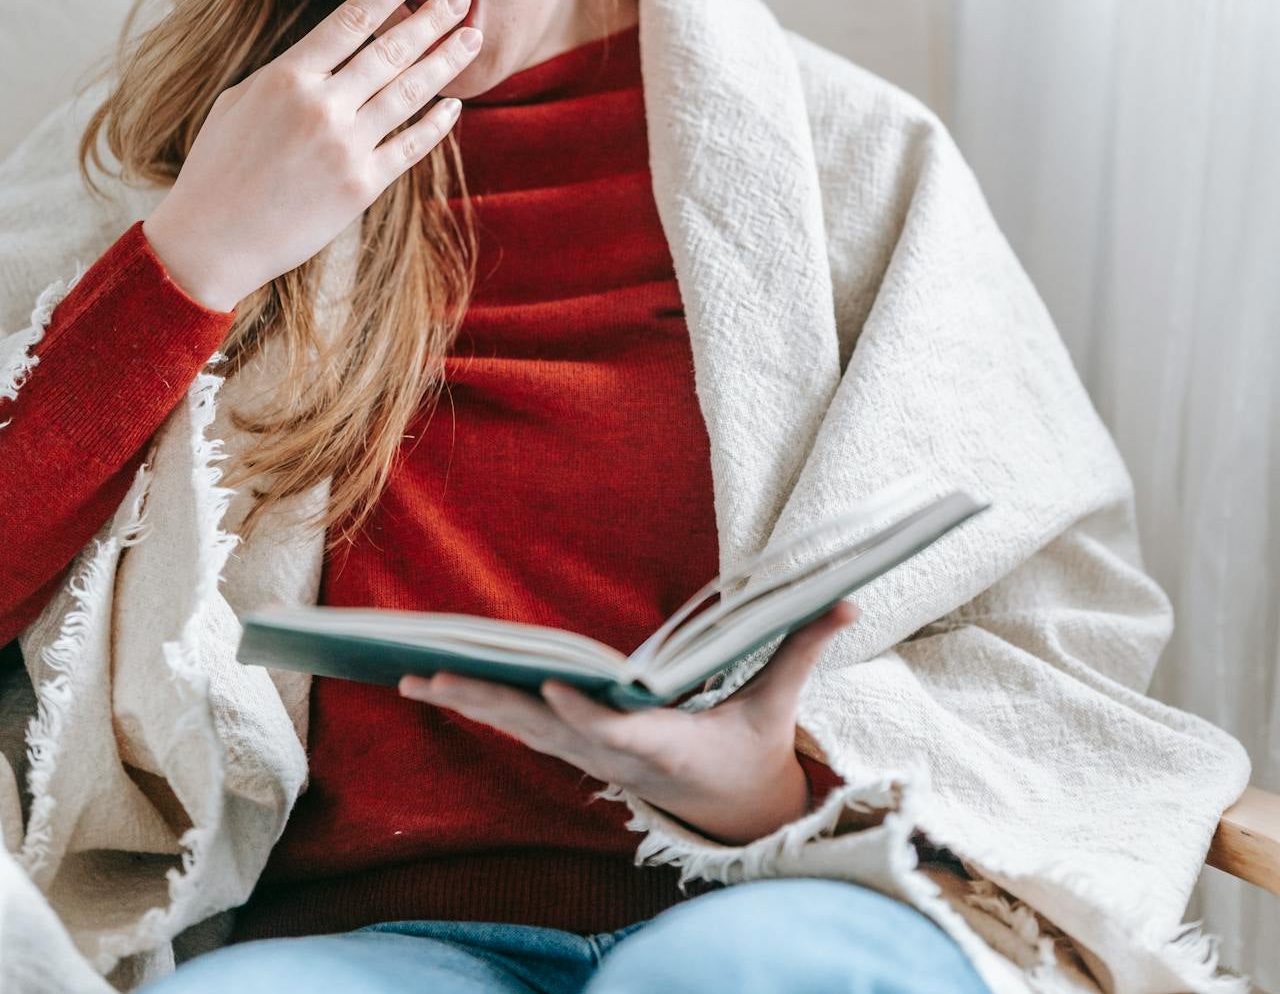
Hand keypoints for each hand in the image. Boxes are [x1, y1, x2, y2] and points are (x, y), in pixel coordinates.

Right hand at [141, 0, 481, 311]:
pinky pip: (410, 145)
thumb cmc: (218, 168)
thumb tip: (328, 54)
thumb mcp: (240, 102)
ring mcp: (345, 146)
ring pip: (409, 92)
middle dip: (431, 19)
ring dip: (445, 61)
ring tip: (472, 38)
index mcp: (287, 77)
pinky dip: (436, 123)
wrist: (211, 240)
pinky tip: (453, 103)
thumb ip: (289, 74)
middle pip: (390, 50)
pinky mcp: (362, 186)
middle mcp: (322, 105)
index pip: (352, 19)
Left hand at [399, 598, 859, 844]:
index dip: (585, 713)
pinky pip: (521, 727)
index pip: (620, 733)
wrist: (732, 815)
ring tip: (413, 675)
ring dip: (468, 703)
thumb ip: (804, 649)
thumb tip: (851, 601)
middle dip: (491, 704)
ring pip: (521, 729)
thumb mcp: (779, 706)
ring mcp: (590, 758)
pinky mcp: (575, 752)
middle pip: (546, 730)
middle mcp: (617, 756)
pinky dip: (481, 705)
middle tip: (436, 676)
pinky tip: (437, 683)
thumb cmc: (751, 750)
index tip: (551, 687)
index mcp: (667, 747)